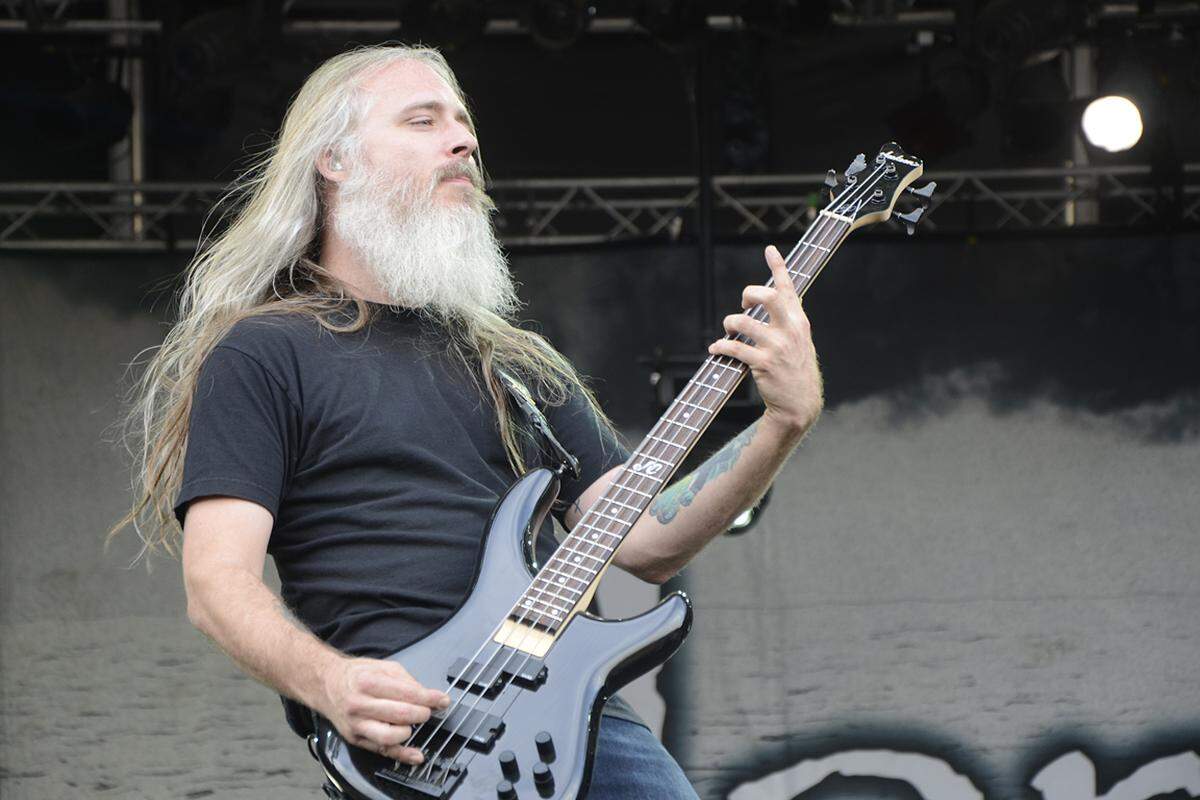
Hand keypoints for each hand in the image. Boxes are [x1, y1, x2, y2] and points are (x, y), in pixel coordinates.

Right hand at [320, 657, 451, 764]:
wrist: (326, 684)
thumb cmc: (355, 675)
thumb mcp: (383, 667)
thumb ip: (407, 681)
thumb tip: (427, 695)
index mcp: (369, 682)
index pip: (406, 693)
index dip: (429, 698)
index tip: (442, 700)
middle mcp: (360, 704)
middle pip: (399, 714)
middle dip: (421, 713)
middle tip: (429, 711)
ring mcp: (357, 723)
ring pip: (389, 736)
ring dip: (409, 731)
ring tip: (415, 723)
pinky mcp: (356, 738)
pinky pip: (381, 750)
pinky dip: (401, 755)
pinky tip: (415, 755)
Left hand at [708, 245, 823, 436]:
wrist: (800, 404)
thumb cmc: (796, 371)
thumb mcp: (800, 342)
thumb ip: (788, 321)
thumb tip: (770, 302)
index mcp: (800, 321)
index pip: (789, 288)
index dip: (778, 267)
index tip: (769, 250)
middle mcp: (791, 330)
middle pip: (766, 296)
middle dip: (748, 295)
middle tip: (743, 306)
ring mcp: (777, 347)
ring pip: (743, 322)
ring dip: (729, 324)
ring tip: (728, 331)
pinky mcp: (763, 364)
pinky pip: (734, 347)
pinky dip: (720, 346)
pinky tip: (715, 349)